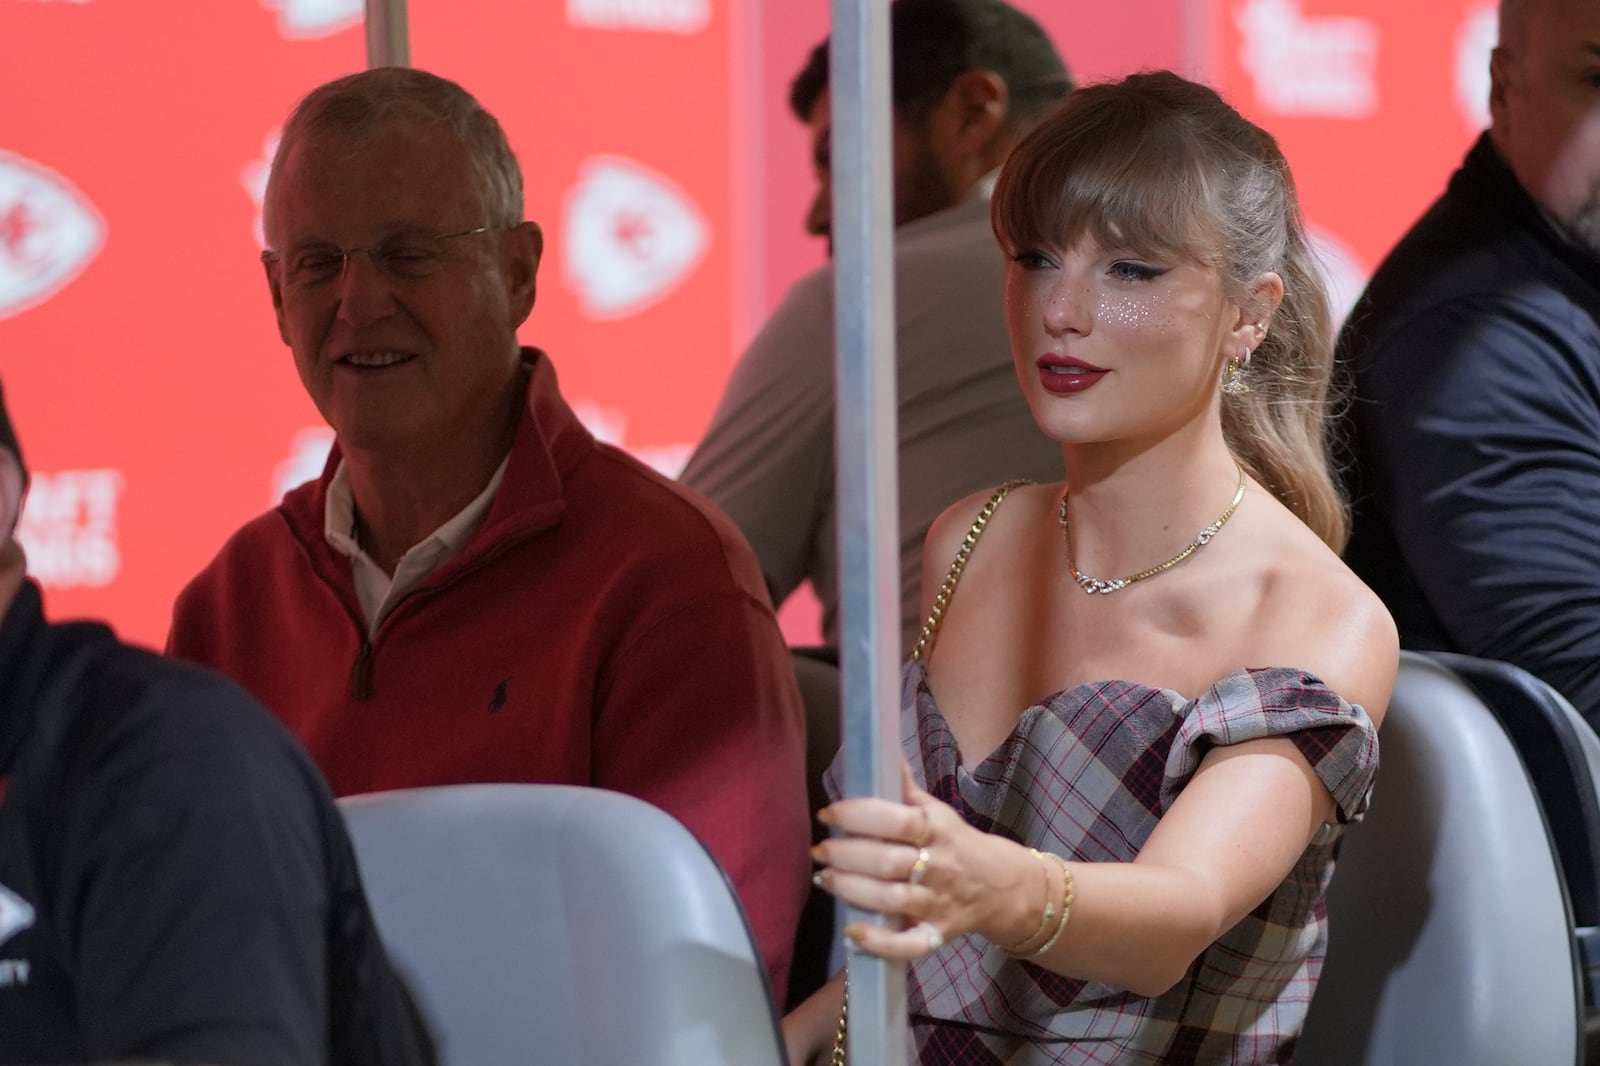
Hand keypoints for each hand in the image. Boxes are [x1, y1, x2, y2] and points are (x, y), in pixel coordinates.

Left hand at [812, 763, 1034, 958]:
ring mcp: (938, 904)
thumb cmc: (958, 844)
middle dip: (847, 855)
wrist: (1002, 888)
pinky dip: (880, 942)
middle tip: (820, 850)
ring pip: (892, 899)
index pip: (898, 820)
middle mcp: (939, 866)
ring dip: (852, 890)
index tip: (830, 813)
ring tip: (825, 878)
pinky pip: (908, 945)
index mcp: (937, 830)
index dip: (860, 815)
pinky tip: (853, 932)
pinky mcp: (937, 935)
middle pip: (888, 862)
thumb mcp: (937, 812)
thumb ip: (904, 789)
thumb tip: (880, 748)